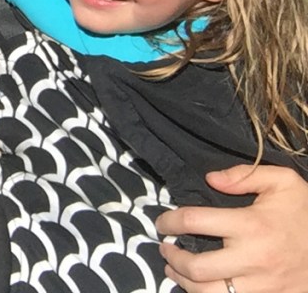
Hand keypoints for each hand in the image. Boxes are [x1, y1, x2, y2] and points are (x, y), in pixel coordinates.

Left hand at [156, 164, 307, 291]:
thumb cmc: (306, 214)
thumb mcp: (283, 183)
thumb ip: (245, 175)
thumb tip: (211, 179)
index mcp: (252, 225)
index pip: (195, 222)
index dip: (170, 221)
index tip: (163, 222)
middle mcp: (254, 259)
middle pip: (197, 267)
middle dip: (173, 257)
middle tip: (165, 247)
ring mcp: (263, 285)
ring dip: (184, 281)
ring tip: (173, 268)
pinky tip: (198, 286)